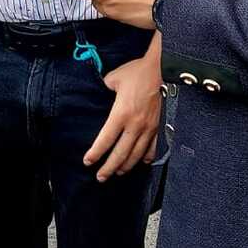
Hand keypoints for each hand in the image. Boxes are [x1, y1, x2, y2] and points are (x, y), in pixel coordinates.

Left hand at [83, 46, 162, 180]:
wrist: (160, 69)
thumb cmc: (136, 72)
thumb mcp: (113, 79)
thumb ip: (104, 89)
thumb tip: (99, 94)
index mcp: (121, 113)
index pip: (106, 139)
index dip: (96, 153)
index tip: (88, 162)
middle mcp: (135, 125)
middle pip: (120, 153)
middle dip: (108, 167)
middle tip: (100, 177)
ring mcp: (149, 128)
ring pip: (136, 154)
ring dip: (125, 166)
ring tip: (117, 172)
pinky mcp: (159, 126)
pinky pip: (153, 147)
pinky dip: (146, 157)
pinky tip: (141, 162)